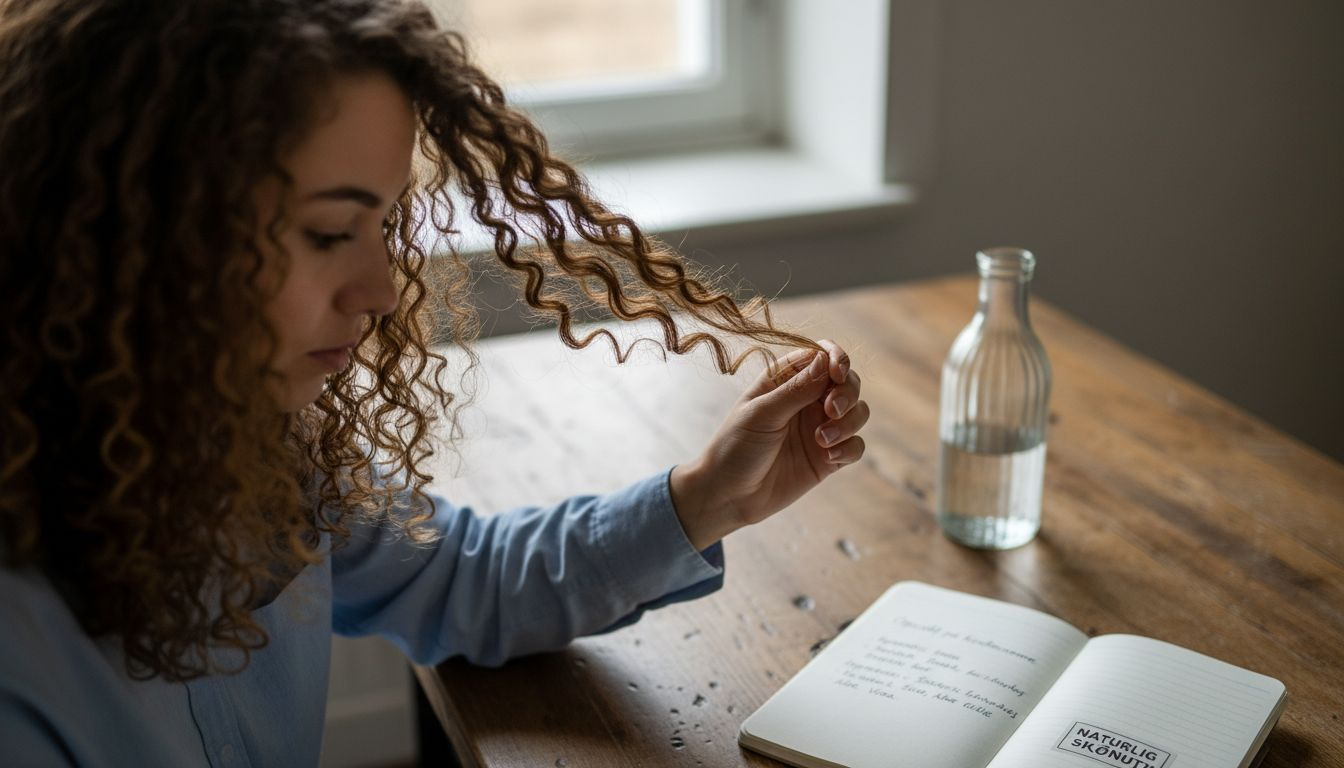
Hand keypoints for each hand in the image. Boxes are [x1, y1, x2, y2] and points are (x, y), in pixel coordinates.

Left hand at [670, 340, 868, 549]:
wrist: (729, 495)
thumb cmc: (735, 447)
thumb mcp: (762, 414)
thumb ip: (796, 389)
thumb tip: (825, 359)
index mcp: (785, 381)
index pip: (821, 355)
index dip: (836, 358)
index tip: (837, 373)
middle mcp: (806, 401)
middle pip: (847, 381)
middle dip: (848, 391)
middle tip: (832, 410)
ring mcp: (820, 428)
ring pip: (857, 411)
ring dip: (849, 422)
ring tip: (823, 440)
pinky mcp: (828, 457)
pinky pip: (856, 445)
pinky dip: (849, 448)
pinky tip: (828, 457)